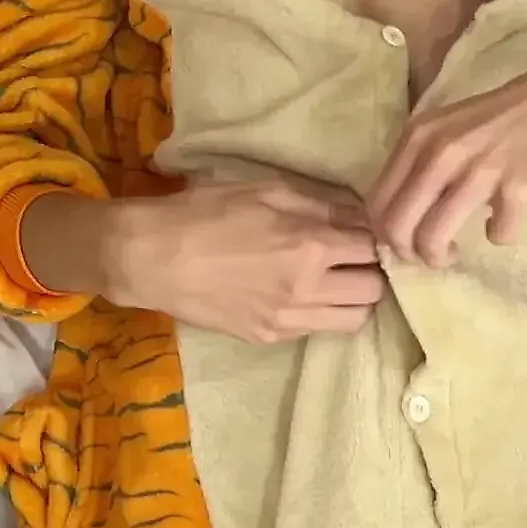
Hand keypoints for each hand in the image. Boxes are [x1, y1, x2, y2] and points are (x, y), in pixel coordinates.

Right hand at [91, 177, 386, 343]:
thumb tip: (359, 214)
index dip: (373, 237)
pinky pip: (317, 331)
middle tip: (353, 257)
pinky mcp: (269, 336)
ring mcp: (289, 319)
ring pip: (354, 320)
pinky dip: (322, 313)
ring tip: (336, 281)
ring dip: (354, 299)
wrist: (152, 257)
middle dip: (371, 270)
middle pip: (374, 290)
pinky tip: (303, 294)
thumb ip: (321, 204)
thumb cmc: (207, 211)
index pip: (372, 247)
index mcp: (312, 245)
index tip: (365, 231)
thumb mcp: (268, 190)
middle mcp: (309, 288)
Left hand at [366, 52, 526, 266]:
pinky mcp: (519, 189)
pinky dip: (500, 235)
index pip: (377, 203)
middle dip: (410, 254)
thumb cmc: (508, 116)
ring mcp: (480, 171)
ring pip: (432, 239)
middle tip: (431, 254)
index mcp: (420, 136)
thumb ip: (422, 163)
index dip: (387, 234)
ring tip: (456, 251)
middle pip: (397, 228)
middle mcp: (441, 152)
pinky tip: (506, 218)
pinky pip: (496, 236)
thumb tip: (398, 217)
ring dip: (441, 257)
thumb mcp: (451, 127)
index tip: (408, 239)